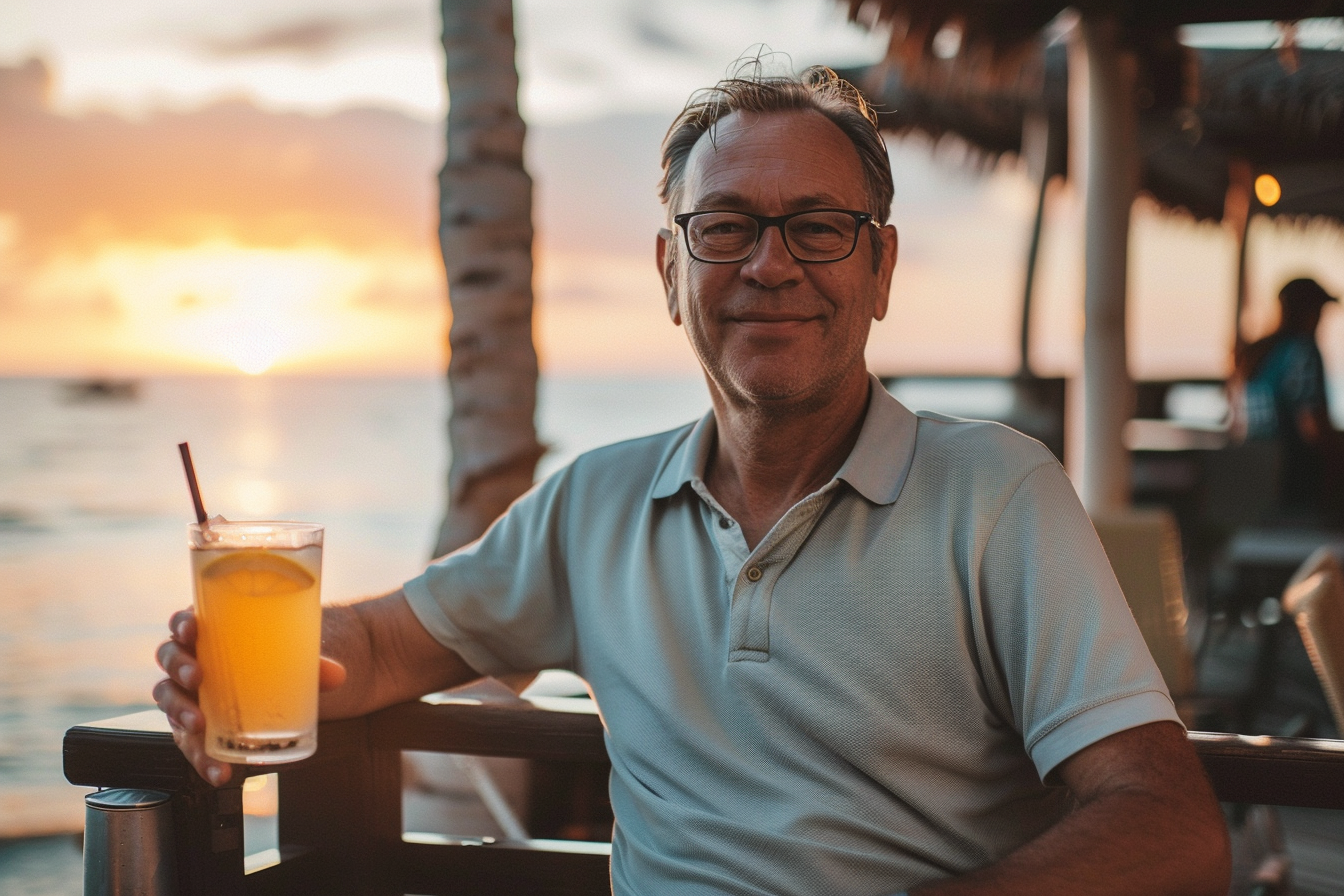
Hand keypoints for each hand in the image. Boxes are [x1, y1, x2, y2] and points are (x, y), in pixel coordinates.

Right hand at [153, 608, 347, 786]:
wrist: (293, 689)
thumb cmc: (287, 661)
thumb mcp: (299, 657)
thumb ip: (316, 664)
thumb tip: (337, 675)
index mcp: (213, 632)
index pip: (185, 621)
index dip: (182, 622)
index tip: (192, 629)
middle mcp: (195, 661)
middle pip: (171, 658)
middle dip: (179, 667)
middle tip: (197, 678)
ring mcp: (193, 695)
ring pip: (171, 699)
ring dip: (179, 712)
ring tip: (198, 725)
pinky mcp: (200, 728)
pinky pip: (191, 743)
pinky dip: (202, 759)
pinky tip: (220, 773)